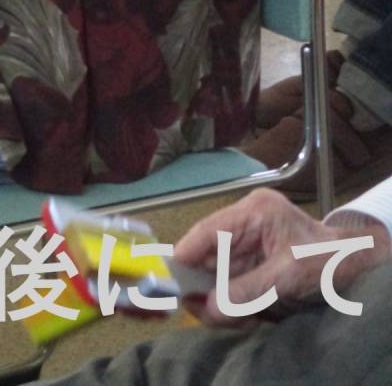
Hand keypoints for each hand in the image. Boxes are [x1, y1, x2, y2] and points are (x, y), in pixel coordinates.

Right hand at [174, 188, 389, 326]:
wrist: (361, 265)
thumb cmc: (328, 261)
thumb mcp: (288, 276)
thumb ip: (246, 291)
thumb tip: (206, 308)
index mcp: (254, 211)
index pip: (207, 231)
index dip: (184, 255)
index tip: (167, 281)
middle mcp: (246, 222)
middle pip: (208, 254)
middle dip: (206, 285)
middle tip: (205, 311)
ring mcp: (250, 243)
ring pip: (217, 273)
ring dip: (221, 299)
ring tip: (236, 316)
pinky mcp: (255, 262)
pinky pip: (232, 284)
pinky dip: (234, 303)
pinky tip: (245, 315)